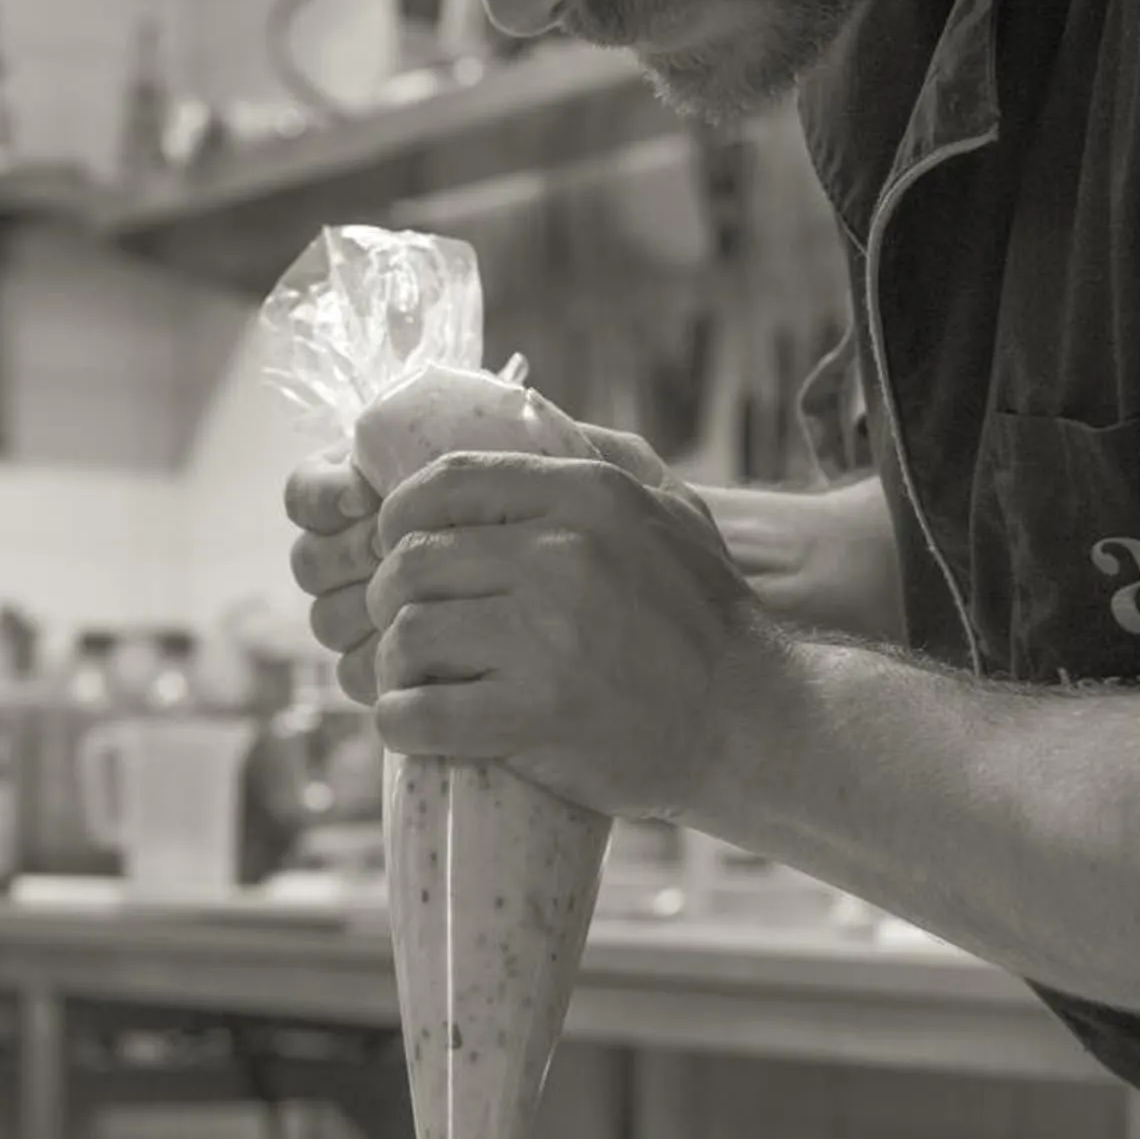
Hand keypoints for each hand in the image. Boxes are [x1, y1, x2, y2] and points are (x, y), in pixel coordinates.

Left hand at [284, 423, 668, 707]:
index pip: (443, 482)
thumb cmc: (706, 620)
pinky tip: (418, 726)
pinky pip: (417, 712)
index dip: (398, 518)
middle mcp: (560, 556)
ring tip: (416, 679)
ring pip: (405, 635)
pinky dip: (401, 722)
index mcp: (585, 496)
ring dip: (394, 664)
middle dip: (390, 599)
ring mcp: (543, 637)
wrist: (749, 724)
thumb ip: (604, 455)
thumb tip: (529, 413)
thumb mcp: (673, 509)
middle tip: (405, 626)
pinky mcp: (532, 716)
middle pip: (411, 562)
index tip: (400, 549)